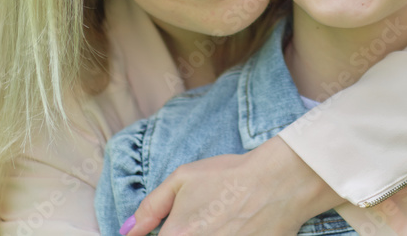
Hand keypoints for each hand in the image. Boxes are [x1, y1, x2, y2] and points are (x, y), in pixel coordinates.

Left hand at [123, 136, 341, 235]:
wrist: (279, 183)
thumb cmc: (230, 177)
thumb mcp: (184, 179)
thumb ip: (151, 207)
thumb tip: (127, 230)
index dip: (158, 234)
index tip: (173, 226)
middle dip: (184, 234)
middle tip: (199, 221)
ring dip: (205, 235)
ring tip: (219, 222)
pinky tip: (232, 228)